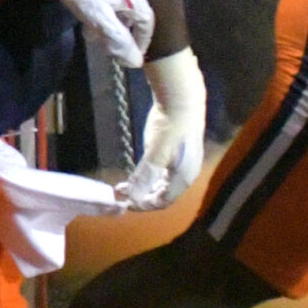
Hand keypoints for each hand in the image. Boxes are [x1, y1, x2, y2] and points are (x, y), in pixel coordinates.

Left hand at [25, 0, 155, 66]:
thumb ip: (119, 40)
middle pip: (132, 14)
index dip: (142, 40)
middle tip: (109, 46)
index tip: (133, 54)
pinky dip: (102, 9)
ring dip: (109, 22)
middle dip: (122, 32)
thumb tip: (135, 61)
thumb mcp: (100, 19)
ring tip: (92, 34)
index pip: (147, 22)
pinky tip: (86, 15)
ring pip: (118, 5)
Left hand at [119, 47, 205, 210]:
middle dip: (142, 197)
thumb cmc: (170, 128)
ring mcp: (181, 165)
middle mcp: (185, 175)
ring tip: (125, 187)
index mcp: (184, 178)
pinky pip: (162, 174)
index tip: (124, 203)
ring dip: (144, 189)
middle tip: (122, 195)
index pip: (162, 201)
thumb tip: (133, 197)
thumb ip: (145, 176)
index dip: (143, 205)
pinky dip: (149, 179)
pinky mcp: (175, 155)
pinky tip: (136, 175)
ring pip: (161, 185)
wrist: (181, 101)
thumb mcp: (155, 153)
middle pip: (162, 195)